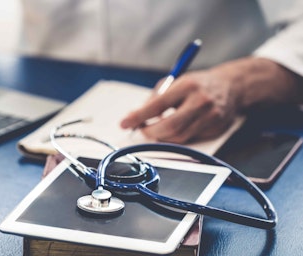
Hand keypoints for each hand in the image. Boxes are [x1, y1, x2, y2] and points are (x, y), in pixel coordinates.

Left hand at [120, 57, 301, 142]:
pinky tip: (172, 131)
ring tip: (154, 130)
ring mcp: (211, 117)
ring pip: (179, 137)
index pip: (157, 105)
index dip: (138, 116)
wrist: (232, 86)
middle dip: (150, 132)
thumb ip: (156, 97)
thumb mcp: (176, 82)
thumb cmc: (197, 84)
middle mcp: (200, 101)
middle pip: (169, 126)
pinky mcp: (215, 129)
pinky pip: (190, 139)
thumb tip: (137, 117)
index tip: (124, 123)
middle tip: (140, 130)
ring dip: (162, 137)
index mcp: (187, 85)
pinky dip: (176, 138)